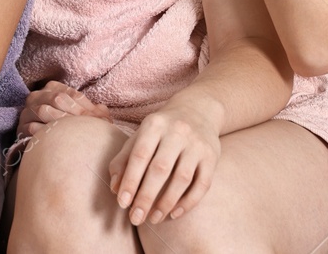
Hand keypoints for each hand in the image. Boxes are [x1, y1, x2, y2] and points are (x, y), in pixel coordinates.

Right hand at [19, 80, 110, 137]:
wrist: (41, 146)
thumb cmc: (64, 128)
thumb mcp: (79, 117)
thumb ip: (93, 113)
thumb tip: (105, 114)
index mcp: (53, 88)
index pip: (73, 94)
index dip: (88, 108)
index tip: (102, 121)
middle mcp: (37, 96)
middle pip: (58, 99)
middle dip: (77, 114)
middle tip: (90, 127)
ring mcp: (27, 111)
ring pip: (43, 110)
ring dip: (61, 121)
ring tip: (75, 133)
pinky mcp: (21, 128)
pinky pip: (31, 127)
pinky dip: (44, 132)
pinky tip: (56, 139)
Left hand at [106, 100, 220, 226]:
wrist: (198, 110)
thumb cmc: (162, 129)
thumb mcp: (140, 136)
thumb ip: (124, 159)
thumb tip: (115, 188)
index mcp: (155, 124)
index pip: (140, 155)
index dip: (130, 181)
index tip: (122, 203)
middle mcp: (177, 131)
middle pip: (160, 169)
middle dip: (146, 197)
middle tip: (136, 218)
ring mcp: (197, 143)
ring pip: (182, 179)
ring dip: (166, 203)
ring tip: (153, 218)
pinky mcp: (212, 156)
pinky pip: (202, 184)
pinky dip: (188, 202)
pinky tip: (174, 214)